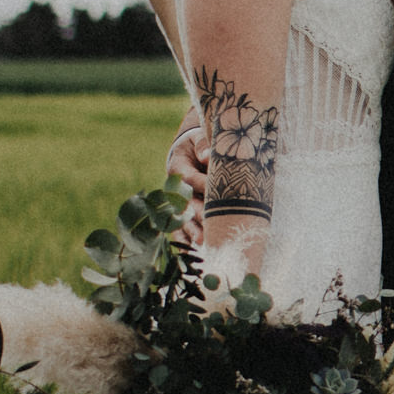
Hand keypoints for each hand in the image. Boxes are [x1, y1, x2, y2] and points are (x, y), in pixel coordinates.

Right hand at [166, 107, 208, 234]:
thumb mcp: (199, 140)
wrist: (188, 153)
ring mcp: (178, 203)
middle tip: (210, 222)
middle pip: (186, 202)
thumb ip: (203, 145)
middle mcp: (176, 188)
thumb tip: (208, 156)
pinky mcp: (181, 213)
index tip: (217, 189)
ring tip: (203, 242)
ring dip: (192, 231)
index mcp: (179, 168)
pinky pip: (180, 229)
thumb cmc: (199, 146)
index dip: (203, 184)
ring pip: (183, 218)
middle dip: (198, 213)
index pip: (191, 178)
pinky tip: (191, 254)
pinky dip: (185, 242)